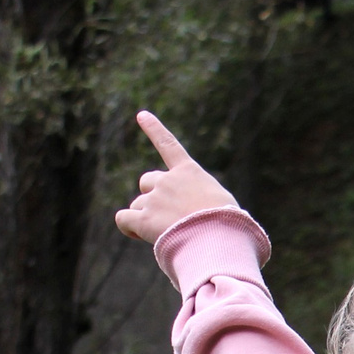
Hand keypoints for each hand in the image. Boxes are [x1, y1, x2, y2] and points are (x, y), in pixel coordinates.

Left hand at [112, 111, 238, 244]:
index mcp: (190, 172)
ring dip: (145, 216)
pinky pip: (124, 219)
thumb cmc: (230, 226)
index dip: (154, 129)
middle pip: (147, 181)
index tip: (141, 115)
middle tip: (168, 217)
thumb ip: (208, 203)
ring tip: (167, 234)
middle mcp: (168, 181)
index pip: (168, 144)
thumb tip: (206, 219)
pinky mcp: (144, 219)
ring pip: (138, 205)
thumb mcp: (224, 205)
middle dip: (152, 195)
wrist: (218, 238)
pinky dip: (128, 226)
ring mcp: (154, 199)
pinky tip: (137, 234)